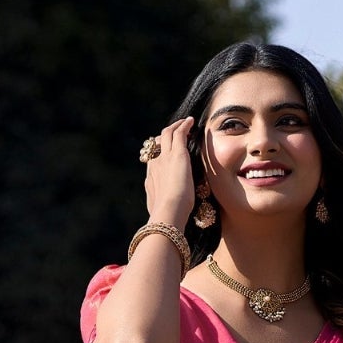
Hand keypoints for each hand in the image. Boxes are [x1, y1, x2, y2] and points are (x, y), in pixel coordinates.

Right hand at [144, 116, 195, 231]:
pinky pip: (179, 133)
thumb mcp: (162, 214)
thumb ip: (163, 211)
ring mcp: (164, 158)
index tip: (166, 153)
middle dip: (164, 137)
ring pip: (166, 135)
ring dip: (175, 127)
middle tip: (174, 134)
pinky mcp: (177, 154)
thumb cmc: (167, 217)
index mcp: (151, 179)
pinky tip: (191, 122)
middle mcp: (155, 165)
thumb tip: (164, 220)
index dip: (159, 154)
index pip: (153, 161)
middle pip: (156, 144)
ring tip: (184, 123)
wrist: (168, 212)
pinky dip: (184, 125)